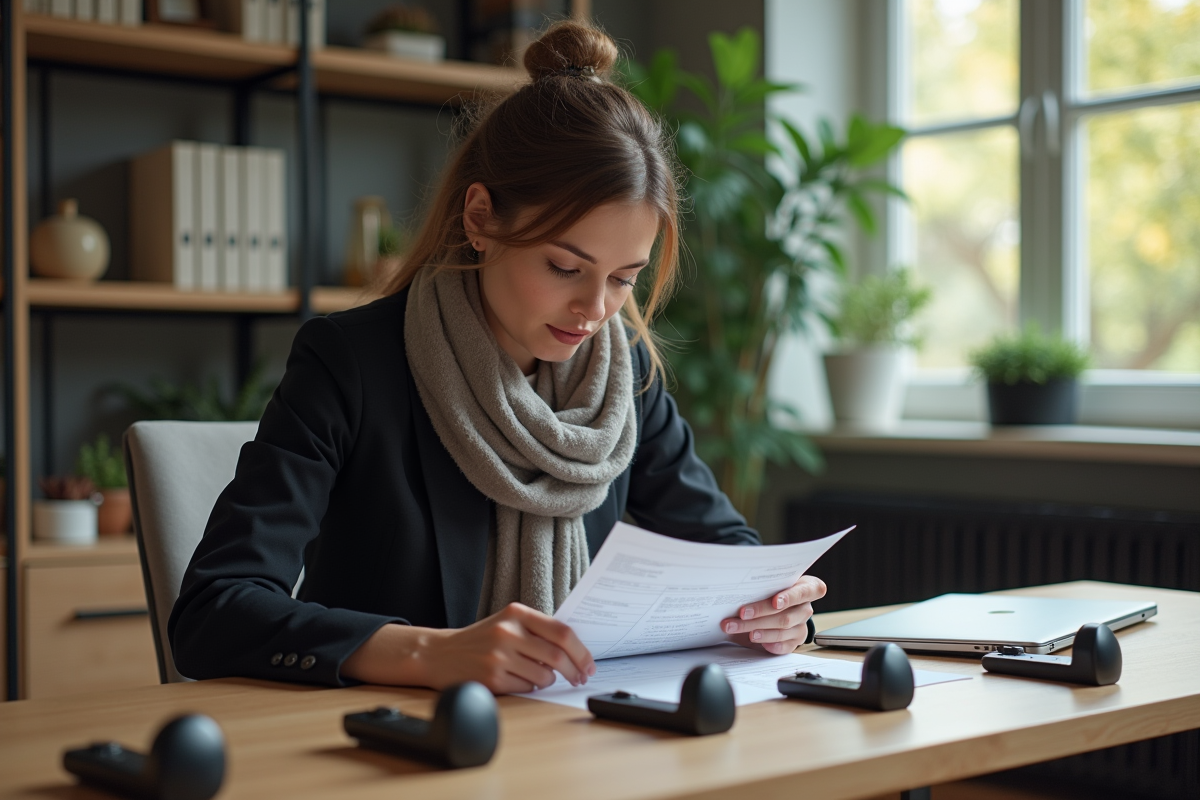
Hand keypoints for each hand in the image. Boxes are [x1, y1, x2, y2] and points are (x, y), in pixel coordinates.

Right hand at [342, 602, 595, 693]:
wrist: (439, 653)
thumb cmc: (481, 639)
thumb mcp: (507, 623)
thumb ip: (537, 630)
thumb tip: (576, 650)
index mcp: (516, 613)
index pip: (562, 632)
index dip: (581, 651)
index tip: (589, 663)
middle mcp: (508, 632)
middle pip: (557, 656)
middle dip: (574, 670)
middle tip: (579, 677)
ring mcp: (498, 656)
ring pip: (544, 676)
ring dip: (547, 681)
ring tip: (534, 675)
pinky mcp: (491, 678)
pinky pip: (526, 689)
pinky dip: (529, 688)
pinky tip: (516, 680)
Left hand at [721, 575, 826, 654]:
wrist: (776, 606)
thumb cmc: (772, 591)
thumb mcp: (770, 584)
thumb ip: (764, 586)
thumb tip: (739, 591)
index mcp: (806, 588)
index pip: (804, 592)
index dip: (790, 597)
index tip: (775, 602)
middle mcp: (805, 608)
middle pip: (785, 615)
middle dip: (760, 614)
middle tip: (741, 614)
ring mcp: (801, 626)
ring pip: (782, 631)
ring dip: (759, 631)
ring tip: (741, 628)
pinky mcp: (795, 641)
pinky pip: (784, 646)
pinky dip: (770, 644)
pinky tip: (757, 641)